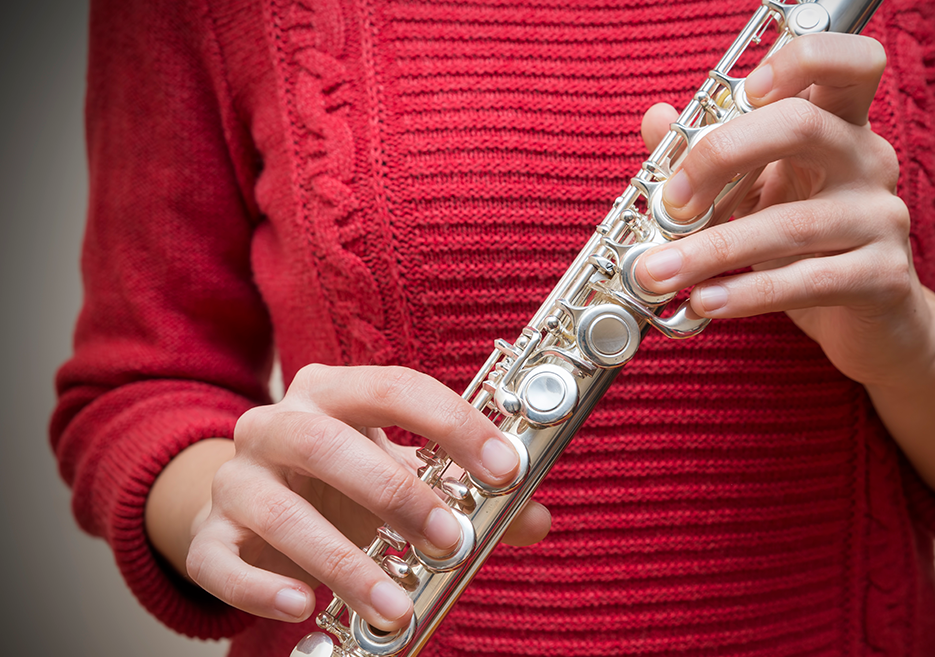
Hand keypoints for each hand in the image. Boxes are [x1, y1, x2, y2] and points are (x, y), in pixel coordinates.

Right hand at [150, 365, 550, 631]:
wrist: (250, 505)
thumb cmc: (341, 483)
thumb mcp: (402, 475)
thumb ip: (465, 493)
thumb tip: (536, 518)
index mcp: (332, 392)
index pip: (394, 386)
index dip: (453, 424)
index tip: (504, 468)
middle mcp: (275, 425)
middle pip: (329, 446)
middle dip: (397, 497)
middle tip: (452, 544)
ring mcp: (234, 479)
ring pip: (282, 515)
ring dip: (345, 565)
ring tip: (396, 608)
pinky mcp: (207, 536)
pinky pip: (223, 563)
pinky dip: (263, 589)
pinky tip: (305, 608)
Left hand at [634, 33, 934, 507]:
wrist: (876, 327)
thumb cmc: (810, 249)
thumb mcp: (759, 194)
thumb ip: (710, 155)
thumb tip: (655, 118)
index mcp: (842, 126)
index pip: (846, 62)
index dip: (797, 63)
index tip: (744, 92)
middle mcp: (868, 161)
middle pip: (802, 125)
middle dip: (722, 155)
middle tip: (672, 202)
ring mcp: (881, 218)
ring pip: (790, 223)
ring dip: (713, 250)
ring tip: (660, 273)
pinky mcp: (883, 277)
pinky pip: (806, 281)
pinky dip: (747, 292)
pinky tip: (707, 301)